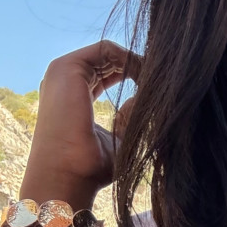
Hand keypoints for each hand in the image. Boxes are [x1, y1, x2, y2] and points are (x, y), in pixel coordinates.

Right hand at [21, 41, 142, 204]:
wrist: (69, 176)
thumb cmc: (89, 167)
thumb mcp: (117, 139)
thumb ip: (127, 117)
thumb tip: (142, 101)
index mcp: (71, 96)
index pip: (106, 74)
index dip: (133, 75)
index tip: (158, 85)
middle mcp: (64, 81)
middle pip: (108, 60)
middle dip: (138, 66)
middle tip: (164, 78)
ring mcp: (62, 72)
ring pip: (109, 53)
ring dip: (137, 62)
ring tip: (157, 80)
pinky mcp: (68, 67)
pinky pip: (106, 49)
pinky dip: (131, 58)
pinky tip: (147, 76)